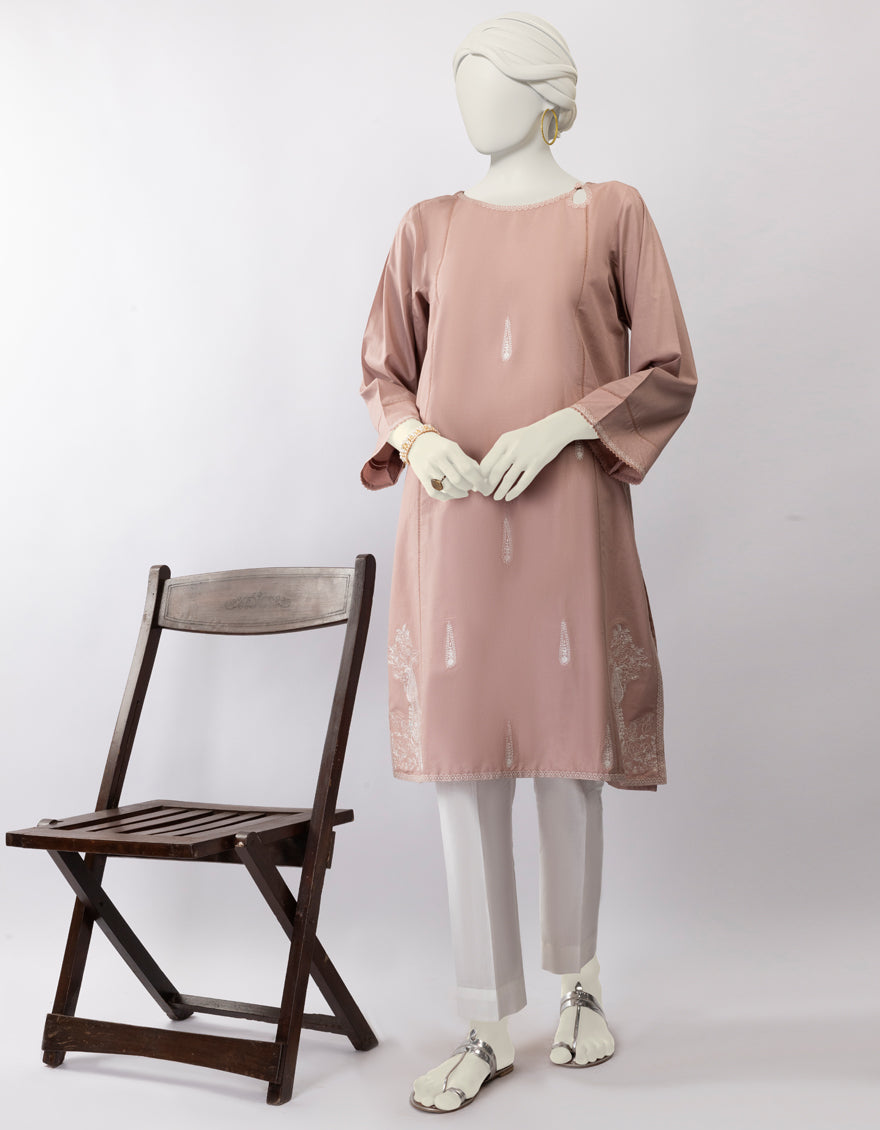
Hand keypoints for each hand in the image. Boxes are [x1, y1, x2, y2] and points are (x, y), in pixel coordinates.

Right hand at [407, 431, 486, 500]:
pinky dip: (446, 496)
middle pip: (458, 480)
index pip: (467, 469)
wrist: (417, 443)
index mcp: (450, 449)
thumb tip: (482, 480)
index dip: (478, 481)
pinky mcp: (422, 477)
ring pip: (447, 488)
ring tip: (464, 492)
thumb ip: (468, 462)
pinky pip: (435, 493)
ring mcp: (428, 468)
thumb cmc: (441, 447)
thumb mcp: (455, 448)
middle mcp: (438, 458)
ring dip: (459, 493)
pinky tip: (452, 494)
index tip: (484, 487)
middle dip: (468, 487)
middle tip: (472, 487)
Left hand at [479, 410, 596, 500]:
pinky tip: (509, 497)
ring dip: (500, 491)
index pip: (486, 462)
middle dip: (488, 486)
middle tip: (485, 493)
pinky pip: (523, 482)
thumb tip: (486, 469)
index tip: (478, 484)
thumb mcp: (511, 438)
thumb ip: (499, 451)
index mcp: (503, 442)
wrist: (552, 430)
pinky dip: (514, 492)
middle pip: (495, 472)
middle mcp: (512, 449)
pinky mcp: (536, 464)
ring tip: (496, 498)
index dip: (480, 476)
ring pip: (508, 479)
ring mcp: (525, 457)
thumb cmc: (529, 436)